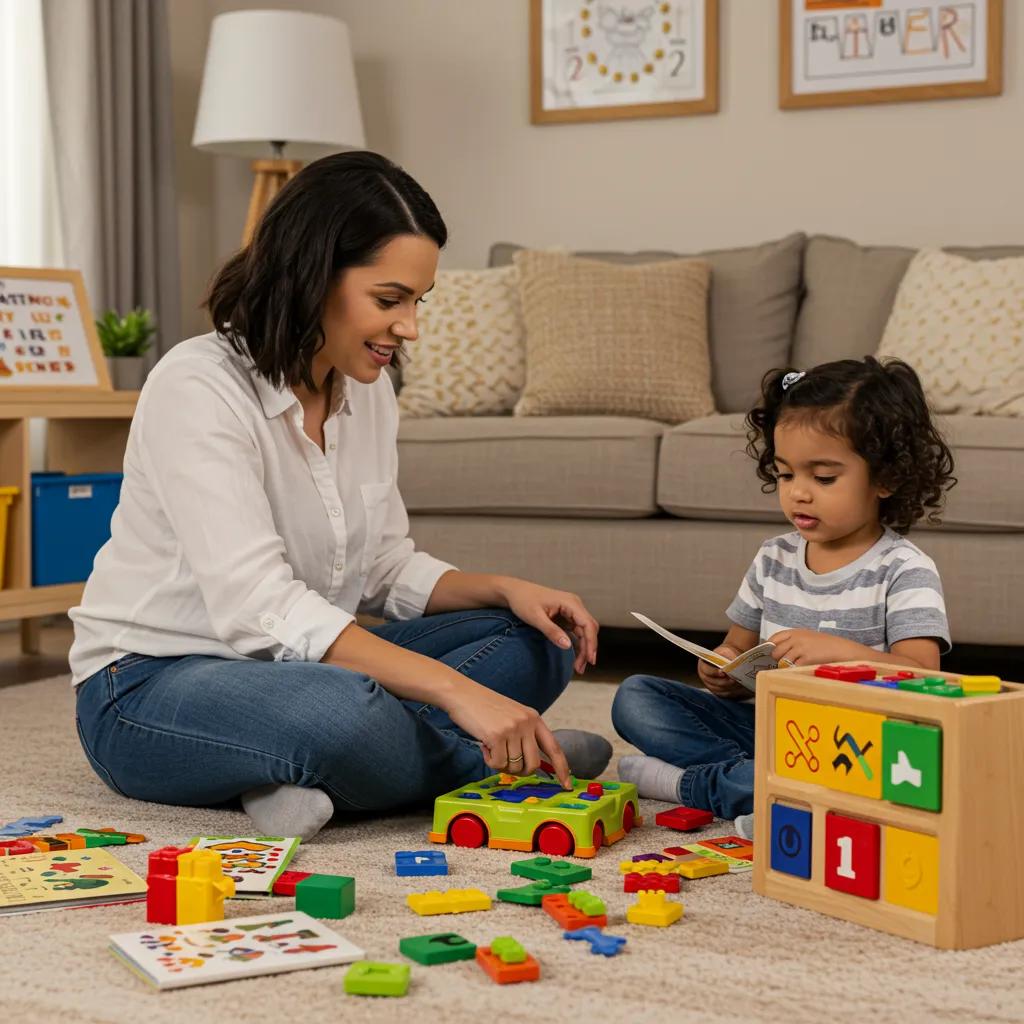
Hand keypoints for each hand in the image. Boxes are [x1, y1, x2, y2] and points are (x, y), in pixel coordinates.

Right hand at [440, 678, 571, 788]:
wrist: (462, 693)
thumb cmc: (484, 707)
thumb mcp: (513, 716)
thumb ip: (525, 734)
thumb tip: (531, 764)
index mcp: (534, 718)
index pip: (554, 747)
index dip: (562, 768)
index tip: (567, 784)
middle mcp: (527, 723)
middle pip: (533, 764)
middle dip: (520, 771)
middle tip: (505, 763)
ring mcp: (513, 729)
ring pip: (514, 767)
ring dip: (501, 764)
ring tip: (491, 747)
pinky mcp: (497, 736)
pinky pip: (498, 764)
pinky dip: (489, 761)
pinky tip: (483, 746)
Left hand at [500, 579, 598, 674]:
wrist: (515, 592)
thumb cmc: (523, 601)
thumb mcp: (535, 618)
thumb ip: (551, 631)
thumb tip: (567, 646)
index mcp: (570, 602)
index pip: (588, 624)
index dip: (591, 643)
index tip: (589, 660)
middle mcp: (574, 604)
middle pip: (589, 629)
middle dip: (588, 649)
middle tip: (581, 668)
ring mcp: (571, 610)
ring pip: (584, 631)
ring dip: (584, 648)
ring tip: (578, 667)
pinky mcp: (567, 615)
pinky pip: (577, 631)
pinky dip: (577, 644)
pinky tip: (575, 656)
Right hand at [697, 645, 748, 699]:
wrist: (730, 659)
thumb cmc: (727, 654)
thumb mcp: (726, 652)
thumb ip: (727, 657)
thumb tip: (731, 665)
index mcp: (703, 665)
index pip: (706, 670)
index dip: (714, 672)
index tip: (724, 673)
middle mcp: (704, 676)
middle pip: (713, 682)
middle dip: (724, 681)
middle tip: (734, 679)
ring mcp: (710, 685)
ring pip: (719, 689)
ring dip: (729, 687)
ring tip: (739, 683)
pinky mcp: (718, 691)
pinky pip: (724, 694)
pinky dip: (732, 691)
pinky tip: (740, 687)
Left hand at [769, 629, 860, 666]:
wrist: (840, 649)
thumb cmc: (823, 644)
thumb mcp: (806, 636)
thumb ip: (792, 640)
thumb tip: (775, 650)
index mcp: (795, 632)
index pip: (774, 638)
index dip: (768, 646)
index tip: (766, 653)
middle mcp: (796, 639)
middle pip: (776, 651)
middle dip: (776, 658)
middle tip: (779, 663)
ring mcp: (801, 648)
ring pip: (783, 660)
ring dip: (784, 666)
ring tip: (790, 667)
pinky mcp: (806, 659)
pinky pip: (793, 667)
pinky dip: (793, 670)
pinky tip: (797, 670)